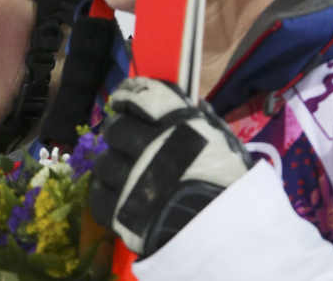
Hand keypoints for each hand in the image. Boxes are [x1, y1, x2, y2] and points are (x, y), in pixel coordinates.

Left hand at [89, 77, 251, 255]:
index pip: (142, 94)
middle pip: (116, 128)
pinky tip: (116, 193)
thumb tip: (189, 103)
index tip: (124, 100)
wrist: (231, 239)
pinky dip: (105, 192)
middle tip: (125, 139)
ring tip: (125, 172)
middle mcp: (149, 147)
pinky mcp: (121, 212)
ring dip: (113, 164)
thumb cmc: (234, 189)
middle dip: (119, 131)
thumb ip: (204, 122)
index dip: (129, 94)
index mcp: (178, 126)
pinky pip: (98, 195)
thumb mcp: (227, 146)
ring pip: (104, 162)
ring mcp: (132, 180)